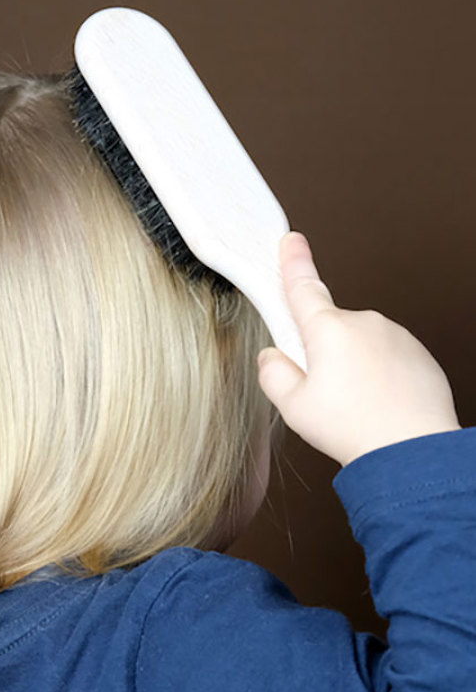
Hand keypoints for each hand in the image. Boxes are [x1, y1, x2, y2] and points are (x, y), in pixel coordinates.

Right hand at [257, 231, 460, 466]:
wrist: (412, 451)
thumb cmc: (354, 428)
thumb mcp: (293, 406)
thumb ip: (273, 373)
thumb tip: (272, 356)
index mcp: (328, 329)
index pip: (303, 286)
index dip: (293, 261)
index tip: (291, 240)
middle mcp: (364, 323)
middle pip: (328, 329)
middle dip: (320, 352)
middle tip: (322, 392)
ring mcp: (395, 337)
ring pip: (358, 345)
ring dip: (351, 367)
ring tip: (355, 405)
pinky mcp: (419, 354)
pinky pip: (387, 358)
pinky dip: (378, 377)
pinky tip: (377, 405)